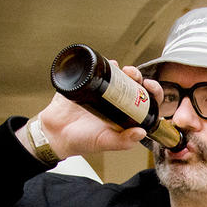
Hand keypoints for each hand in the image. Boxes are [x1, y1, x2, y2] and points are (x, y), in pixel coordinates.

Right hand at [17, 64, 164, 158]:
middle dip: (139, 77)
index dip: (152, 93)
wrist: (54, 133)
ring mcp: (103, 91)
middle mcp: (117, 102)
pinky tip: (110, 63)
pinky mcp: (88, 83)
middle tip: (136, 76)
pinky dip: (107, 64)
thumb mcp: (104, 143)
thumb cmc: (81, 141)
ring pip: (120, 76)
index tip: (150, 88)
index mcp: (125, 116)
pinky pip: (99, 69)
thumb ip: (123, 141)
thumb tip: (142, 132)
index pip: (145, 101)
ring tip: (124, 70)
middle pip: (134, 85)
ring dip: (126, 70)